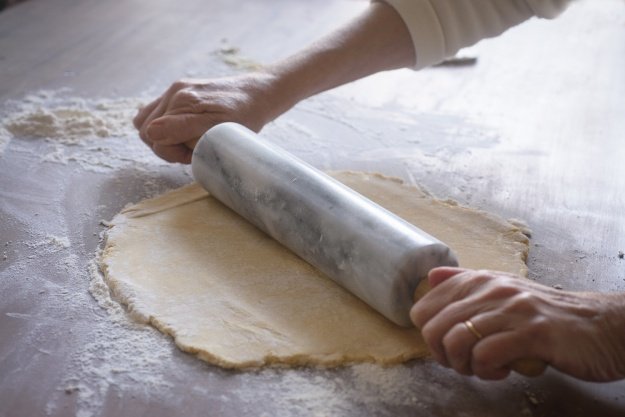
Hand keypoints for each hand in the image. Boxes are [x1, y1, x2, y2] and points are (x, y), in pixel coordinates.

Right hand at [133, 72, 281, 162]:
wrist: (258, 95)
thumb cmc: (243, 117)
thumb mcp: (217, 128)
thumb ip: (183, 129)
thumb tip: (151, 133)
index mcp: (181, 102)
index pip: (154, 138)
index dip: (172, 152)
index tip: (193, 154)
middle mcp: (174, 92)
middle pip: (146, 131)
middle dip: (166, 146)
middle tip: (192, 149)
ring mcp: (175, 90)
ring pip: (146, 123)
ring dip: (162, 137)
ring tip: (187, 140)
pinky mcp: (179, 90)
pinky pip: (154, 112)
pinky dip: (162, 125)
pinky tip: (182, 130)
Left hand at [411, 267, 624, 381]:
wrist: (599, 325)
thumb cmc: (545, 315)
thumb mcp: (503, 290)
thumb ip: (466, 283)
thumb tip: (431, 277)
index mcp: (478, 280)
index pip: (423, 308)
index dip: (429, 335)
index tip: (448, 346)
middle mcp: (491, 289)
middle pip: (434, 328)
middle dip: (442, 355)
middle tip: (464, 363)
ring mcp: (511, 309)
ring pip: (456, 341)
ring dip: (464, 365)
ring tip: (483, 368)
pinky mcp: (531, 333)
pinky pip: (486, 355)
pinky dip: (486, 371)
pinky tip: (502, 371)